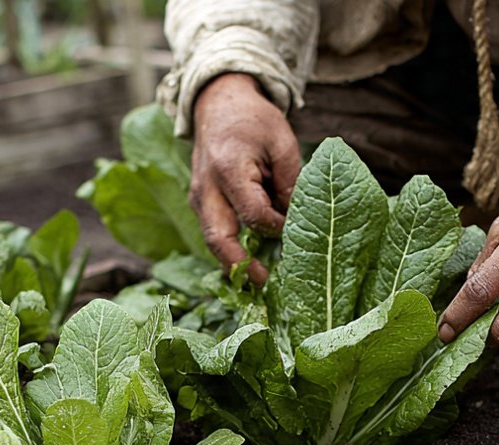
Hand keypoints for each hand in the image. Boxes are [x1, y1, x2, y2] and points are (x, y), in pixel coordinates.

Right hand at [191, 73, 300, 284]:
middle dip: (241, 266)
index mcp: (229, 168)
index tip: (296, 231)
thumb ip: (291, 182)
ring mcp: (199, 198)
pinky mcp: (201, 203)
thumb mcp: (282, 142)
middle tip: (264, 287)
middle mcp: (207, 188)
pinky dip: (230, 250)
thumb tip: (299, 219)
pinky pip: (214, 232)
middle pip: (219, 238)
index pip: (254, 214)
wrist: (218, 103)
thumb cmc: (253, 119)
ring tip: (259, 282)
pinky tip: (250, 263)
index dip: (277, 228)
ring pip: (213, 241)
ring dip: (234, 263)